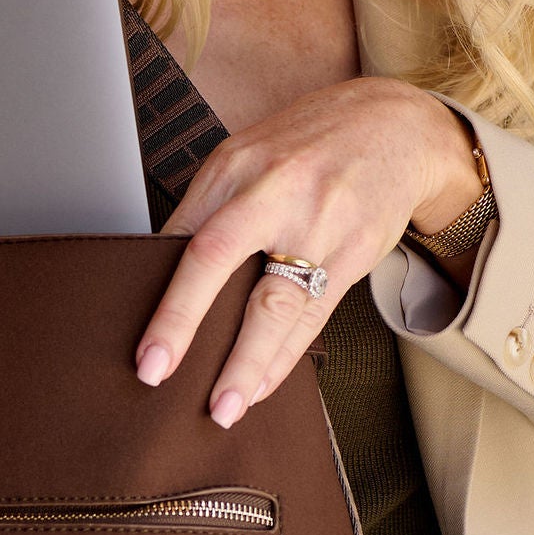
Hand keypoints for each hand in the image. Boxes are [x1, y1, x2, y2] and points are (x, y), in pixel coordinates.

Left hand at [136, 79, 485, 425]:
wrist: (395, 127)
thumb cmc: (309, 146)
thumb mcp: (250, 158)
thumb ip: (210, 210)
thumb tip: (163, 276)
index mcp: (236, 167)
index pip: (184, 235)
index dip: (157, 288)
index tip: (137, 335)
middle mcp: (275, 193)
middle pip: (218, 259)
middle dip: (183, 320)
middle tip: (155, 371)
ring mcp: (318, 225)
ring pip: (276, 304)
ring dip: (246, 363)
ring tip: (223, 408)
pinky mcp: (352, 255)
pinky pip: (313, 317)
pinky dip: (284, 357)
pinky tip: (261, 386)